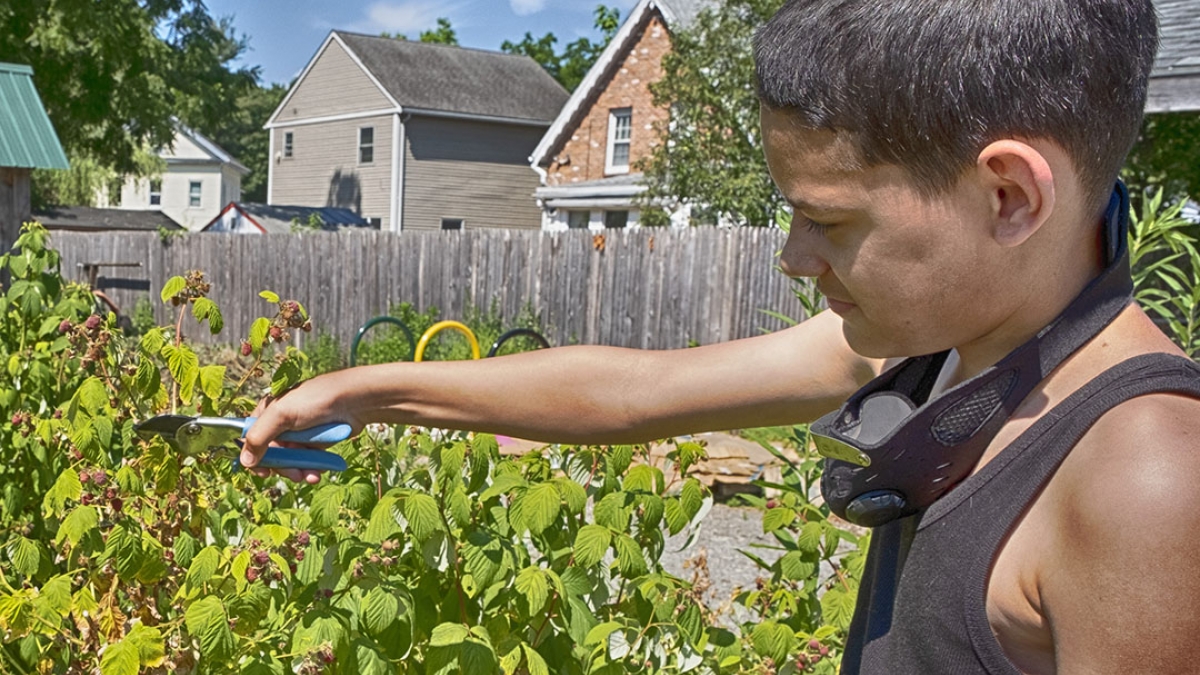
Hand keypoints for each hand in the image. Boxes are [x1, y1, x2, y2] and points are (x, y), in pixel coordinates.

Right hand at [239, 372, 364, 482]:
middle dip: (282, 467)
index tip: (262, 471)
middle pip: (271, 454)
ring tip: (308, 476)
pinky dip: (311, 470)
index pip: (250, 438)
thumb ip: (259, 437)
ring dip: (298, 471)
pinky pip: (306, 462)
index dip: (253, 457)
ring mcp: (298, 435)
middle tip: (292, 474)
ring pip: (290, 461)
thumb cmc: (316, 400)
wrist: (354, 402)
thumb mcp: (282, 415)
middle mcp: (281, 424)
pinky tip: (317, 474)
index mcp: (268, 412)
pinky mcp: (315, 443)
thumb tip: (244, 462)